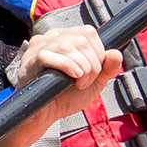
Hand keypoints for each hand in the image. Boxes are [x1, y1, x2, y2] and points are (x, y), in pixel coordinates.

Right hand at [6, 26, 125, 104]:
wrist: (46, 115)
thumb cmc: (65, 97)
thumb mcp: (93, 83)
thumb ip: (107, 69)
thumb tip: (117, 53)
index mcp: (66, 37)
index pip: (88, 32)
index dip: (98, 52)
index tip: (95, 72)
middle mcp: (51, 37)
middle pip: (81, 39)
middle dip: (91, 64)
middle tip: (86, 82)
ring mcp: (38, 47)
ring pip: (67, 45)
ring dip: (80, 67)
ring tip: (78, 83)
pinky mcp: (30, 60)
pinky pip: (48, 55)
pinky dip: (66, 66)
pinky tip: (71, 78)